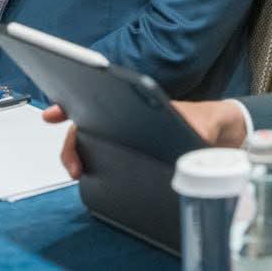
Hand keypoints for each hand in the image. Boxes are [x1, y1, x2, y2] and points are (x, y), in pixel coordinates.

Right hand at [45, 99, 248, 179]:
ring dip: (75, 153)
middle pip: (86, 125)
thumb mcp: (202, 126)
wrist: (218, 133)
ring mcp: (125, 134)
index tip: (54, 113)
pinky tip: (85, 172)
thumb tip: (190, 140)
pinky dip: (89, 163)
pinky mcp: (130, 152)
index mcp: (138, 104)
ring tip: (75, 169)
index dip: (72, 104)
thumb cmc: (205, 122)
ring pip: (90, 141)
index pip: (99, 100)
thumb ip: (194, 131)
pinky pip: (103, 157)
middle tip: (72, 164)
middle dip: (71, 141)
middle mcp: (126, 117)